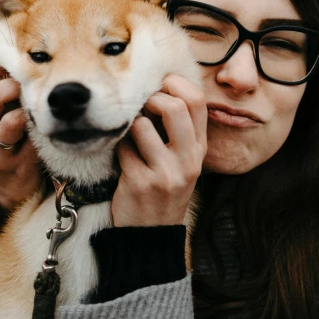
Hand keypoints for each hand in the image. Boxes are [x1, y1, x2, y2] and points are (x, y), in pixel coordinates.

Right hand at [0, 56, 41, 210]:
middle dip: (16, 86)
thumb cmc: (12, 138)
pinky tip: (47, 128)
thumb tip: (29, 52)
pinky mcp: (9, 165)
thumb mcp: (2, 111)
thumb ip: (6, 86)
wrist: (12, 184)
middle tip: (32, 87)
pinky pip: (28, 143)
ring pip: (9, 121)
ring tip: (39, 107)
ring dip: (29, 110)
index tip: (16, 62)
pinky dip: (39, 131)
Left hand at [112, 74, 206, 226]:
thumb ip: (179, 129)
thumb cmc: (163, 188)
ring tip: (131, 137)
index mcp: (199, 148)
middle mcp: (188, 160)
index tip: (160, 86)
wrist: (151, 235)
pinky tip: (123, 160)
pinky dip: (118, 148)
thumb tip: (160, 86)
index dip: (175, 84)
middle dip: (151, 98)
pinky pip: (122, 148)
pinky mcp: (140, 183)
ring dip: (130, 125)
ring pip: (141, 125)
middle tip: (142, 106)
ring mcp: (165, 173)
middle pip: (174, 107)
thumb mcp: (182, 160)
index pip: (197, 100)